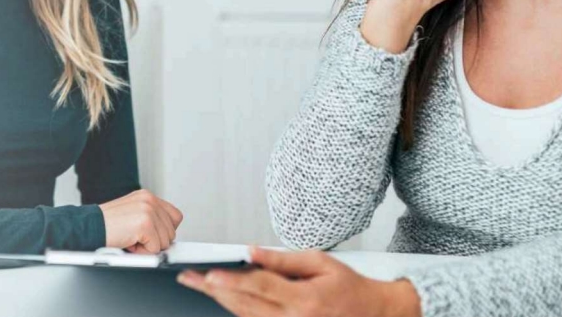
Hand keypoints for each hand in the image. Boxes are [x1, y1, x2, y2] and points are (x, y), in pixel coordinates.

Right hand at [99, 189, 183, 253]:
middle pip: (172, 231)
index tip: (152, 236)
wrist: (88, 227)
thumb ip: (151, 218)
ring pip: (165, 241)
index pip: (175, 216)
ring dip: (148, 247)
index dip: (165, 231)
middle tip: (134, 237)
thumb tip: (168, 235)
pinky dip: (142, 252)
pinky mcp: (145, 223)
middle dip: (155, 240)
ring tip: (130, 239)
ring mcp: (148, 210)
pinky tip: (129, 243)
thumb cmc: (106, 225)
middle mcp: (150, 200)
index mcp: (147, 196)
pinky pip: (155, 248)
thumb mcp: (132, 214)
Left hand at [177, 247, 421, 316]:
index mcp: (303, 300)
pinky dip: (237, 308)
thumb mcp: (320, 262)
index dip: (231, 280)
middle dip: (214, 290)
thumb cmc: (348, 286)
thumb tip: (252, 252)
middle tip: (190, 278)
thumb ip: (283, 260)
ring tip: (198, 284)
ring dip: (220, 299)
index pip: (259, 288)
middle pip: (244, 305)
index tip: (209, 273)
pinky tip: (222, 296)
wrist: (371, 313)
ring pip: (245, 316)